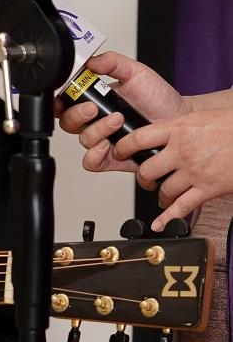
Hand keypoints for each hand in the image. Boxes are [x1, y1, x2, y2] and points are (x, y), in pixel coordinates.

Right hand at [58, 52, 184, 174]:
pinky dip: (95, 155)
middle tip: (94, 107)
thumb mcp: (135, 72)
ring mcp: (102, 140)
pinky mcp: (111, 158)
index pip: (64, 103)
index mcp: (93, 101)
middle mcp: (94, 122)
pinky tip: (109, 146)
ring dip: (97, 131)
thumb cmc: (158, 98)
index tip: (68, 94)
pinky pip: (91, 162)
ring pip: (83, 140)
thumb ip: (112, 62)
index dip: (59, 101)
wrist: (178, 119)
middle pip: (67, 123)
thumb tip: (90, 60)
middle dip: (77, 115)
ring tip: (118, 120)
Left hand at [112, 108, 232, 230]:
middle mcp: (182, 151)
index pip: (138, 138)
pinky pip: (183, 206)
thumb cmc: (231, 125)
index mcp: (178, 129)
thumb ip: (177, 127)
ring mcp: (195, 171)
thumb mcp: (200, 118)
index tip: (118, 152)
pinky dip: (168, 217)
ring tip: (163, 196)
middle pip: (147, 169)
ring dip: (160, 196)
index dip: (123, 148)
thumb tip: (158, 133)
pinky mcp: (209, 187)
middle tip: (146, 179)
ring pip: (164, 189)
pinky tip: (160, 223)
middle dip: (143, 178)